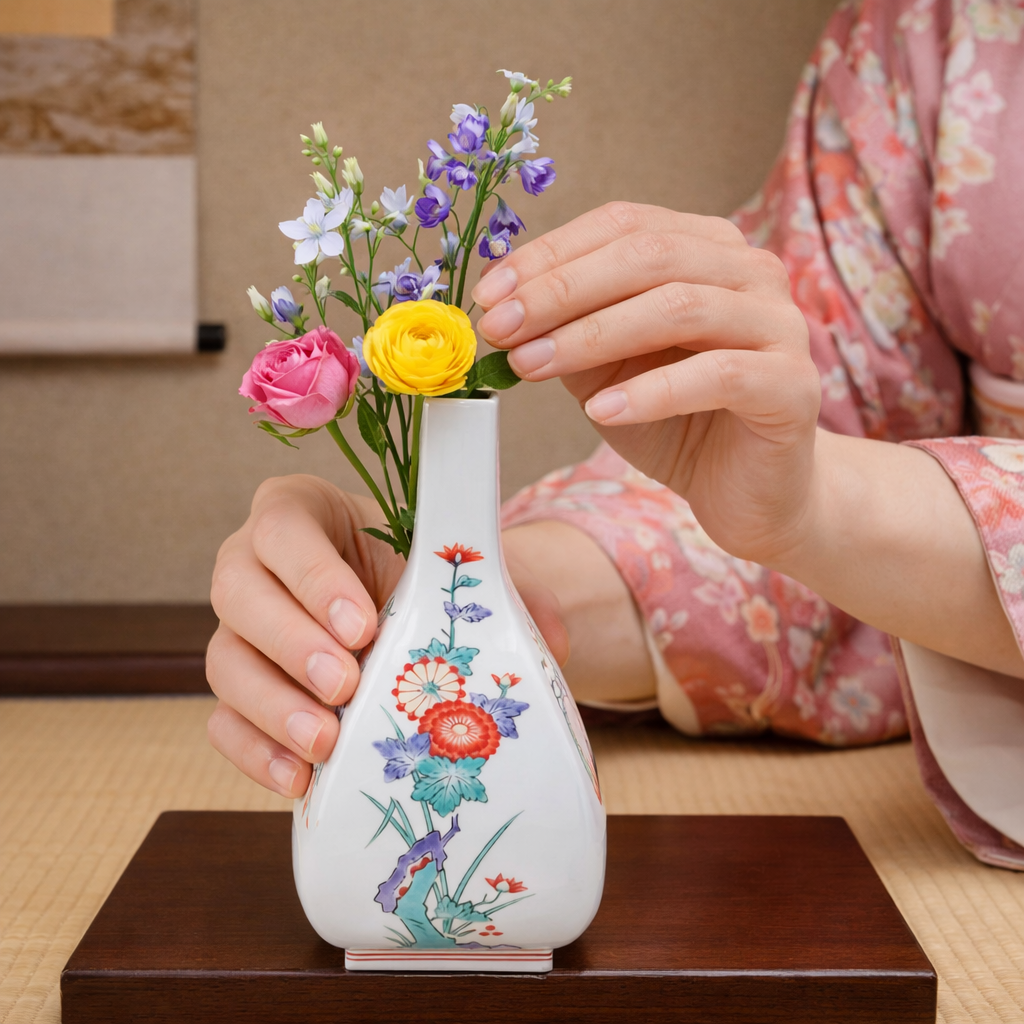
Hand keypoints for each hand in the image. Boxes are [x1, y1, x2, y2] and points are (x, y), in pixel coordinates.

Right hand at [207, 474, 566, 797]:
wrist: (394, 610)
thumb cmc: (416, 573)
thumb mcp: (458, 568)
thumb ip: (505, 588)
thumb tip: (555, 641)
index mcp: (300, 513)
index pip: (284, 527)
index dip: (313, 575)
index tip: (363, 623)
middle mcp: (254, 565)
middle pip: (237, 593)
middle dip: (292, 643)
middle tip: (346, 684)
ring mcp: (240, 630)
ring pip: (225, 661)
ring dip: (272, 706)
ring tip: (327, 742)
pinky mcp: (239, 691)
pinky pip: (223, 722)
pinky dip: (256, 753)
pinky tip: (300, 778)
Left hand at [472, 202, 819, 566]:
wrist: (749, 491)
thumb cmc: (678, 423)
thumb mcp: (607, 369)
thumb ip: (569, 331)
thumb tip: (501, 309)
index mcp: (707, 250)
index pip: (622, 225)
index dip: (548, 254)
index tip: (489, 295)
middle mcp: (750, 271)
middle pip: (647, 256)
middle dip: (561, 290)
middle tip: (501, 328)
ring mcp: (779, 324)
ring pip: (679, 306)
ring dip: (592, 335)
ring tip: (532, 366)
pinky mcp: (792, 385)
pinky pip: (718, 374)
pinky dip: (652, 391)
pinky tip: (602, 412)